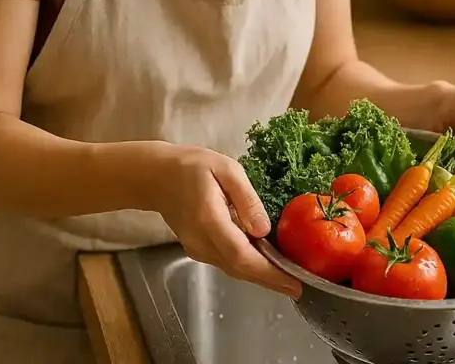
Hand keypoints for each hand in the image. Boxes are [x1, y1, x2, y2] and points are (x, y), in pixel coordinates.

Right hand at [150, 144, 301, 297]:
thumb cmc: (194, 167)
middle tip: (297, 288)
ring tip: (287, 280)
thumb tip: (264, 230)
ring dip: (260, 277)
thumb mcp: (226, 170)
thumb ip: (247, 199)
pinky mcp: (197, 249)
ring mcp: (197, 248)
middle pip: (239, 269)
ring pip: (233, 269)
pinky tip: (265, 266)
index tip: (292, 282)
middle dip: (270, 281)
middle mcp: (201, 241)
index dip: (268, 272)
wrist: (157, 177)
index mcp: (210, 220)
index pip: (241, 255)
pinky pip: (226, 262)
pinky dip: (247, 268)